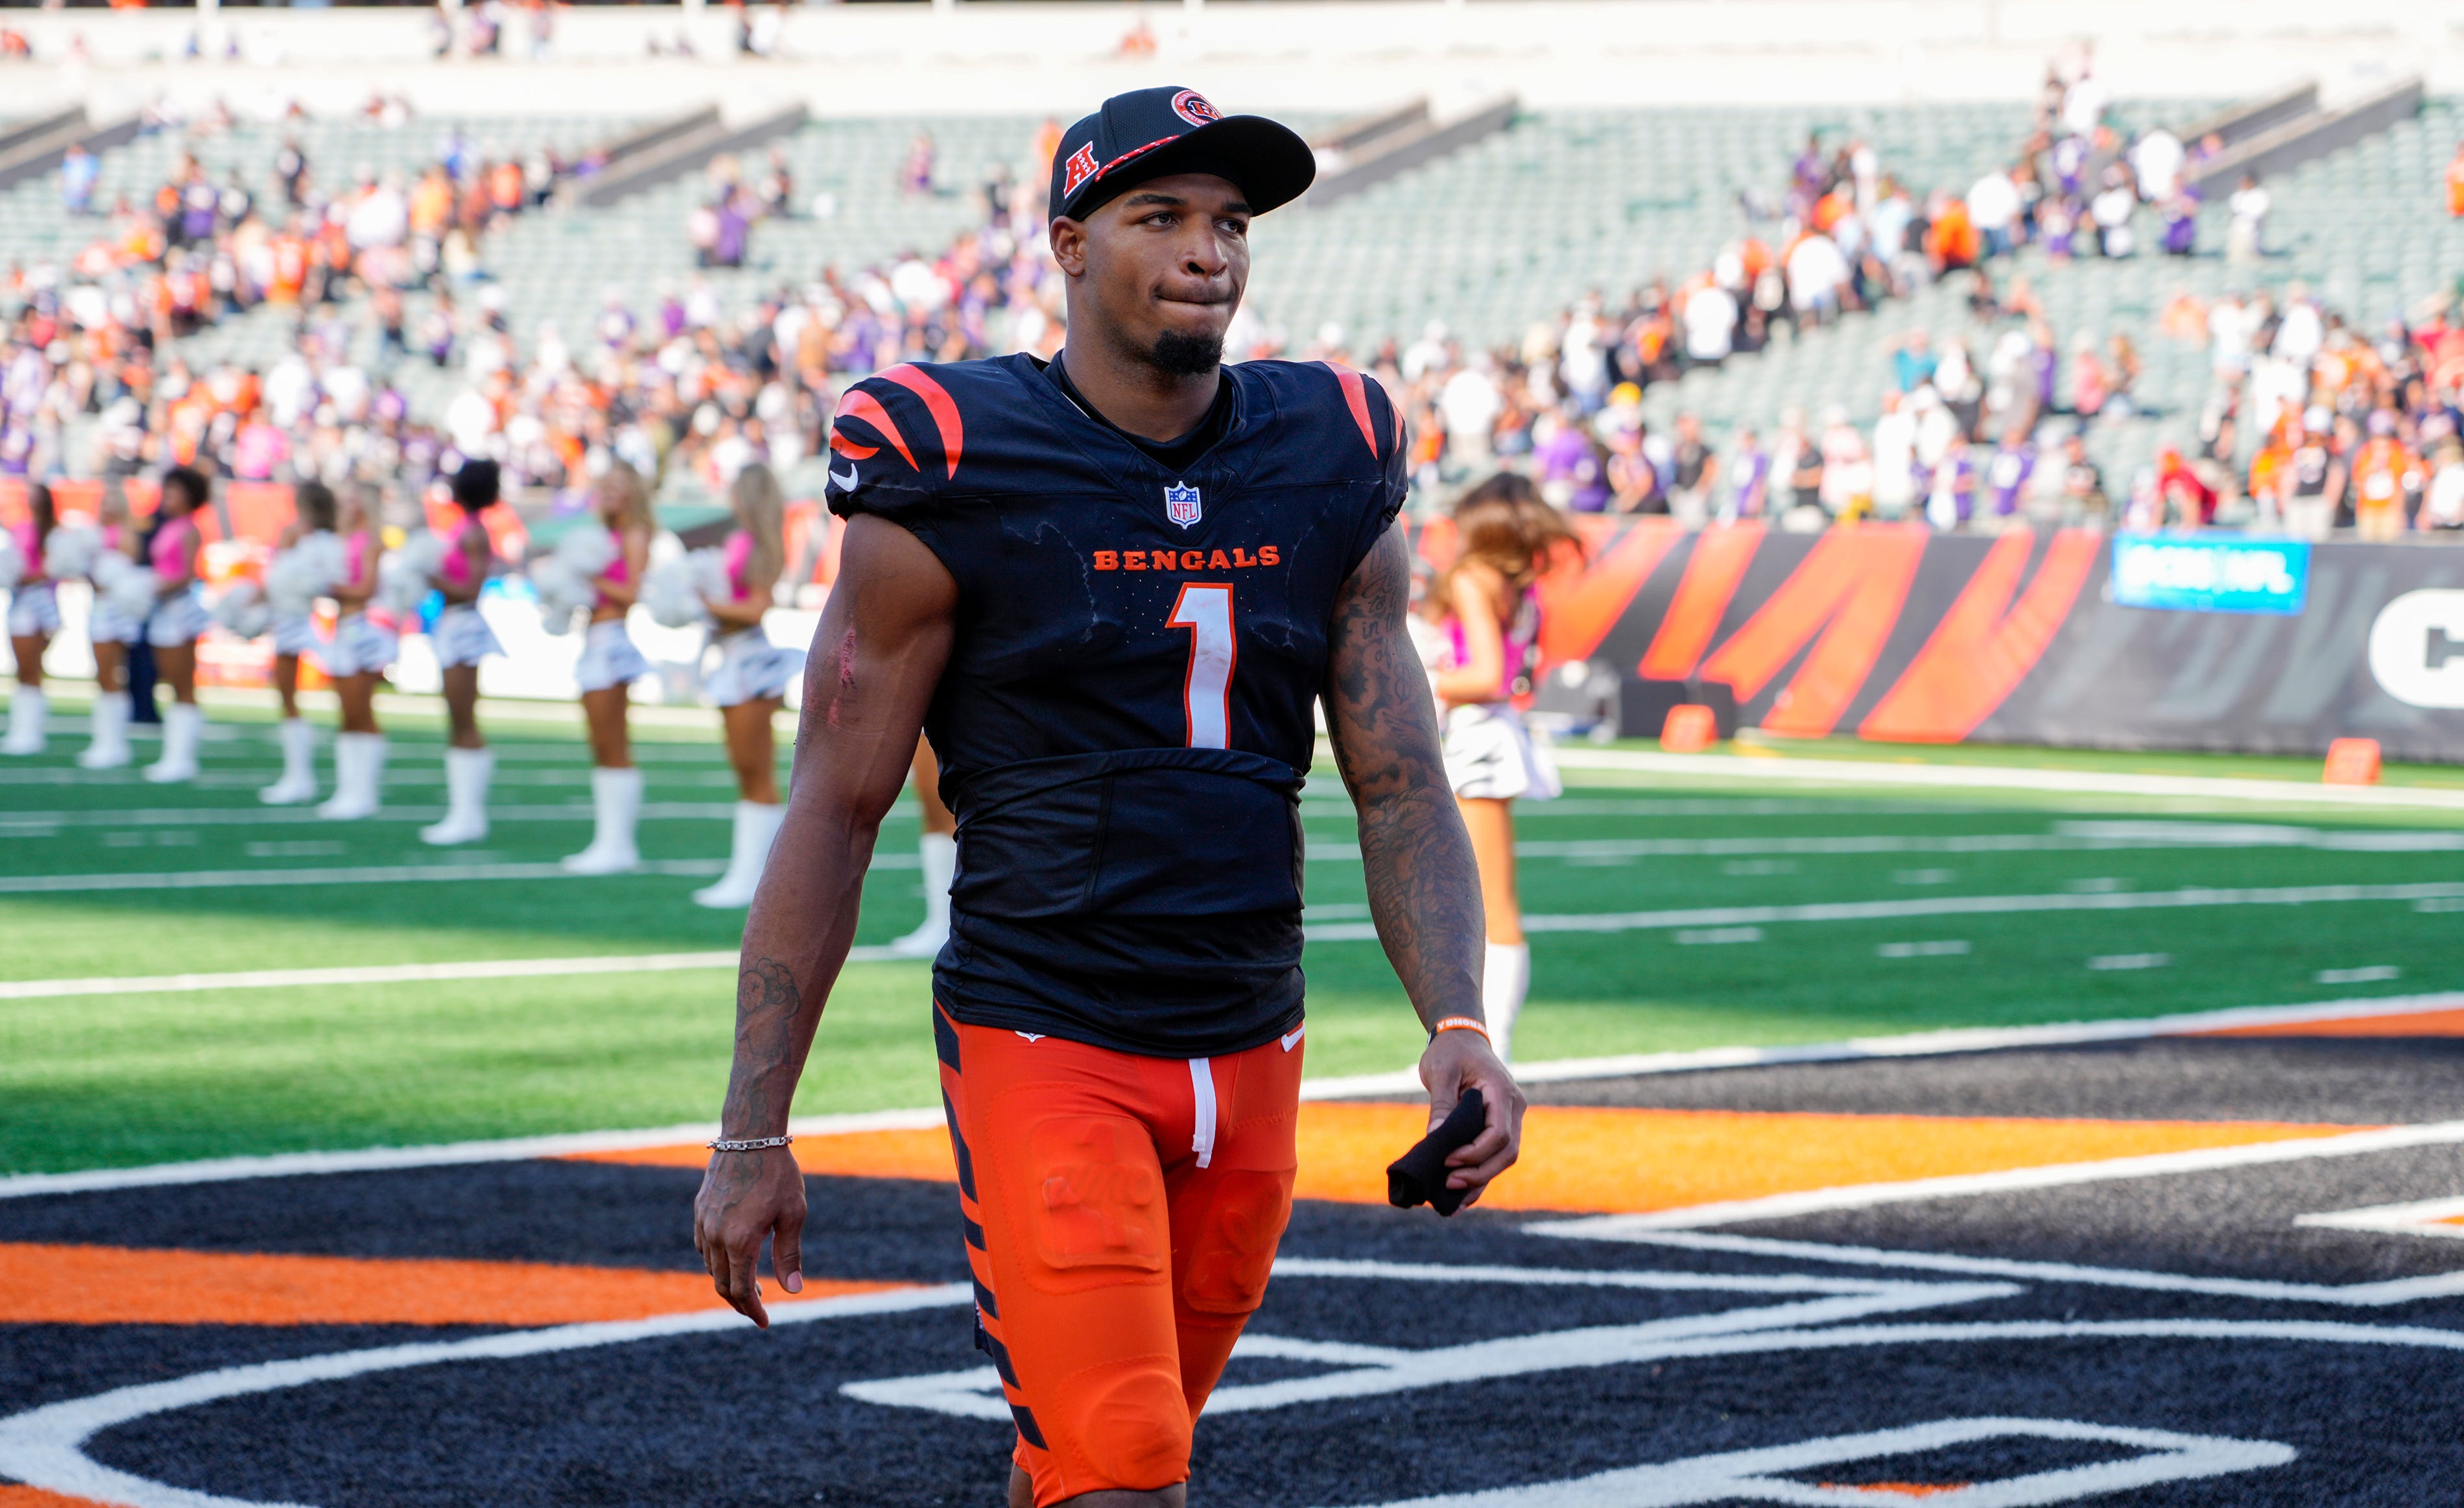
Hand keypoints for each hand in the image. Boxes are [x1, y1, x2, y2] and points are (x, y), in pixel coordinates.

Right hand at [692, 1144, 806, 1327]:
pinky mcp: (699, 1209)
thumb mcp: (793, 1215)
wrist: (750, 1135)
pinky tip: (732, 1259)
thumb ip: (788, 1255)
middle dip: (739, 1301)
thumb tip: (792, 1291)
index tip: (764, 1322)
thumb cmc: (778, 1174)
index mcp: (740, 1241)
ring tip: (750, 1286)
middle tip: (757, 1309)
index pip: (740, 1291)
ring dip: (727, 1281)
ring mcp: (704, 1222)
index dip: (752, 1310)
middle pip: (722, 1284)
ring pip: (710, 1266)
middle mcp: (715, 1235)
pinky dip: (716, 1262)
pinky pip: (703, 1246)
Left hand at [1417, 1028, 1524, 1206]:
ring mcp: (1509, 1117)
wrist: (1460, 1037)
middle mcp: (1513, 1107)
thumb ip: (1441, 1104)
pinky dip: (1480, 1174)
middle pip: (1507, 1152)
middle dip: (1480, 1173)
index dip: (1475, 1153)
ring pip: (1504, 1158)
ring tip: (1453, 1201)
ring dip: (1481, 1180)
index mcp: (1502, 1092)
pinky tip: (1462, 1195)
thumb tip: (1435, 1139)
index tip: (1448, 1160)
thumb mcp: (1440, 1072)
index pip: (1499, 1134)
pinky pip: (1495, 1155)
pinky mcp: (1499, 1126)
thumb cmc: (1449, 1051)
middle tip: (1448, 1185)